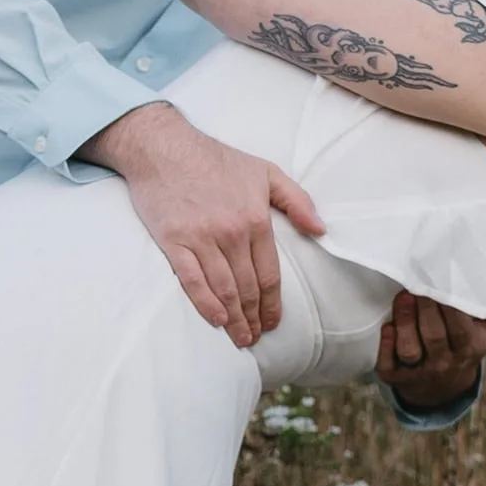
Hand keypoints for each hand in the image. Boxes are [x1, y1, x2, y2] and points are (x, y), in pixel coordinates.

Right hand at [82, 101, 322, 346]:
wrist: (164, 147)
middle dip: (254, 317)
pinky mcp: (173, 242)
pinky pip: (192, 281)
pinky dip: (205, 304)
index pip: (269, 274)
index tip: (273, 322)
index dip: (273, 303)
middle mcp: (231, 233)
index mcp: (256, 220)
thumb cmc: (216, 160)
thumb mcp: (266, 172)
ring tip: (240, 338)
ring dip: (234, 318)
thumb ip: (297, 200)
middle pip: (248, 287)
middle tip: (255, 337)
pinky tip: (216, 320)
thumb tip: (321, 229)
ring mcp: (201, 239)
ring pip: (223, 289)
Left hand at [378, 293, 485, 411]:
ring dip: (404, 322)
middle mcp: (444, 364)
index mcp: (468, 349)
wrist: (441, 386)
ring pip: (410, 349)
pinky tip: (388, 327)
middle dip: (425, 309)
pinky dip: (385, 346)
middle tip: (417, 284)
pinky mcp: (394, 377)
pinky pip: (387, 364)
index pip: (460, 329)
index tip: (443, 282)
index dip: (451, 308)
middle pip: (434, 336)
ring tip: (403, 297)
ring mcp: (419, 372)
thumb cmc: (467, 343)